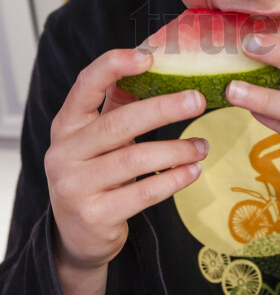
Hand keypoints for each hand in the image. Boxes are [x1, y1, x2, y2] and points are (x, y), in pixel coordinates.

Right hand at [45, 48, 206, 271]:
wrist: (77, 237)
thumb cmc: (95, 176)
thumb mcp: (99, 139)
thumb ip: (118, 106)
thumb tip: (153, 66)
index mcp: (66, 125)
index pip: (85, 85)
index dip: (114, 66)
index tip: (149, 57)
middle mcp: (63, 153)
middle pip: (119, 123)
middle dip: (163, 109)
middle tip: (198, 100)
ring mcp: (75, 186)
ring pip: (134, 159)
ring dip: (176, 149)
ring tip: (202, 146)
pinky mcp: (94, 215)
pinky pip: (143, 193)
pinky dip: (172, 179)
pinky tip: (193, 171)